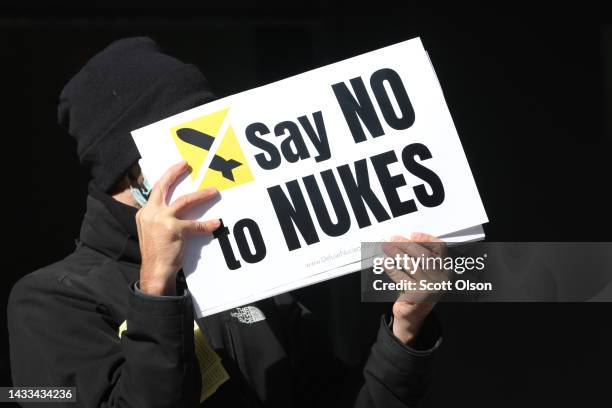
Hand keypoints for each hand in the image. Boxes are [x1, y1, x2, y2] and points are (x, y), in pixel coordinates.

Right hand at [136, 161, 220, 295]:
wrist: (154, 271)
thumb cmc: (156, 253)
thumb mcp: (151, 231)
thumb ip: (160, 217)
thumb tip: (177, 209)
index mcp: (144, 213)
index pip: (156, 190)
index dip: (167, 177)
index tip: (178, 168)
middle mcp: (150, 213)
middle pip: (164, 186)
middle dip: (175, 173)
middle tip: (187, 165)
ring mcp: (161, 220)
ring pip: (185, 201)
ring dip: (201, 195)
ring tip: (213, 191)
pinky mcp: (174, 229)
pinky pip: (195, 224)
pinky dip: (207, 224)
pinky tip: (216, 223)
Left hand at [381, 232, 447, 344]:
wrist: (413, 315)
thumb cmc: (417, 289)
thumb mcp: (425, 273)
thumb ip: (420, 258)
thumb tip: (403, 239)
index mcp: (446, 270)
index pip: (441, 248)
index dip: (426, 239)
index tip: (412, 235)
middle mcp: (442, 279)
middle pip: (424, 254)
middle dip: (406, 244)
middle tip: (393, 240)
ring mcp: (430, 288)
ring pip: (411, 264)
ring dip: (396, 253)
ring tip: (386, 248)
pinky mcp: (417, 295)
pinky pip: (401, 277)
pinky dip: (391, 268)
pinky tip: (384, 262)